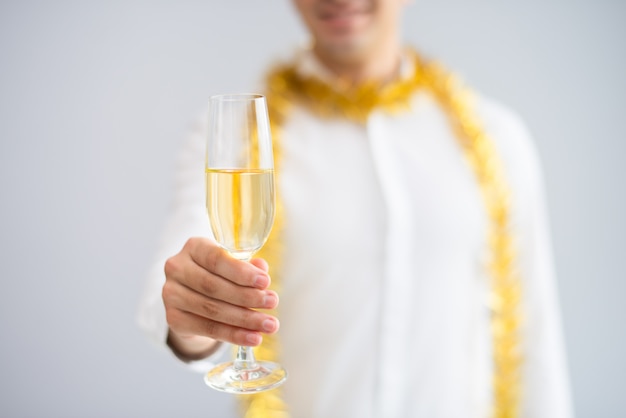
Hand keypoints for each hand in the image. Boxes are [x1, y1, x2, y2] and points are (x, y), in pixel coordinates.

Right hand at [162, 237, 278, 359]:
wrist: (192, 299)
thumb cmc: (218, 275)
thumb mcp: (232, 266)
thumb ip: (247, 266)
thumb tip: (262, 270)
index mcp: (194, 247)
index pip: (216, 258)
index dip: (241, 272)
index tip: (265, 282)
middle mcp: (177, 268)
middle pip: (214, 286)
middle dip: (247, 297)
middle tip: (272, 303)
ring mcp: (171, 294)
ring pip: (212, 310)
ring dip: (245, 319)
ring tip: (269, 324)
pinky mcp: (173, 318)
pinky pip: (207, 329)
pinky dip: (234, 335)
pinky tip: (253, 337)